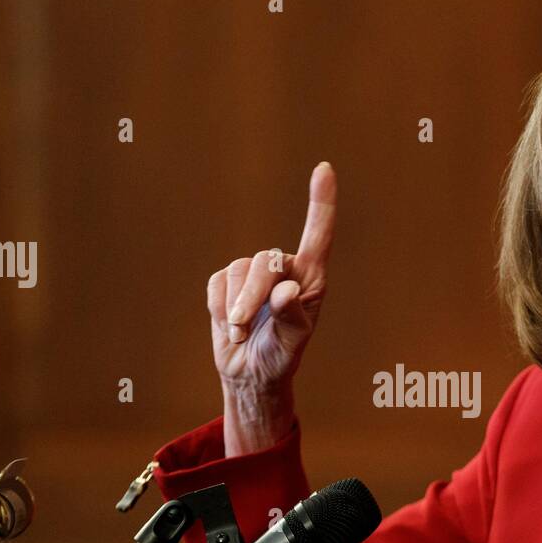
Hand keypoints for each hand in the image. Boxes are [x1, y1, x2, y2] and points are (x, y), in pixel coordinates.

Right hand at [207, 162, 335, 452]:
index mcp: (310, 279)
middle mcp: (285, 270)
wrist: (250, 373)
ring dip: (235, 308)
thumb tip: (285, 291)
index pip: (317, 236)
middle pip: (266, 261)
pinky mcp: (227, 282)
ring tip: (241, 334)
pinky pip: (218, 284)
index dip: (321, 202)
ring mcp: (254, 274)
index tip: (324, 168)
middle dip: (251, 295)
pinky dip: (219, 308)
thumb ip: (291, 317)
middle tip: (243, 328)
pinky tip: (230, 326)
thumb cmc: (280, 357)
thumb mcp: (291, 342)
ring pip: (238, 271)